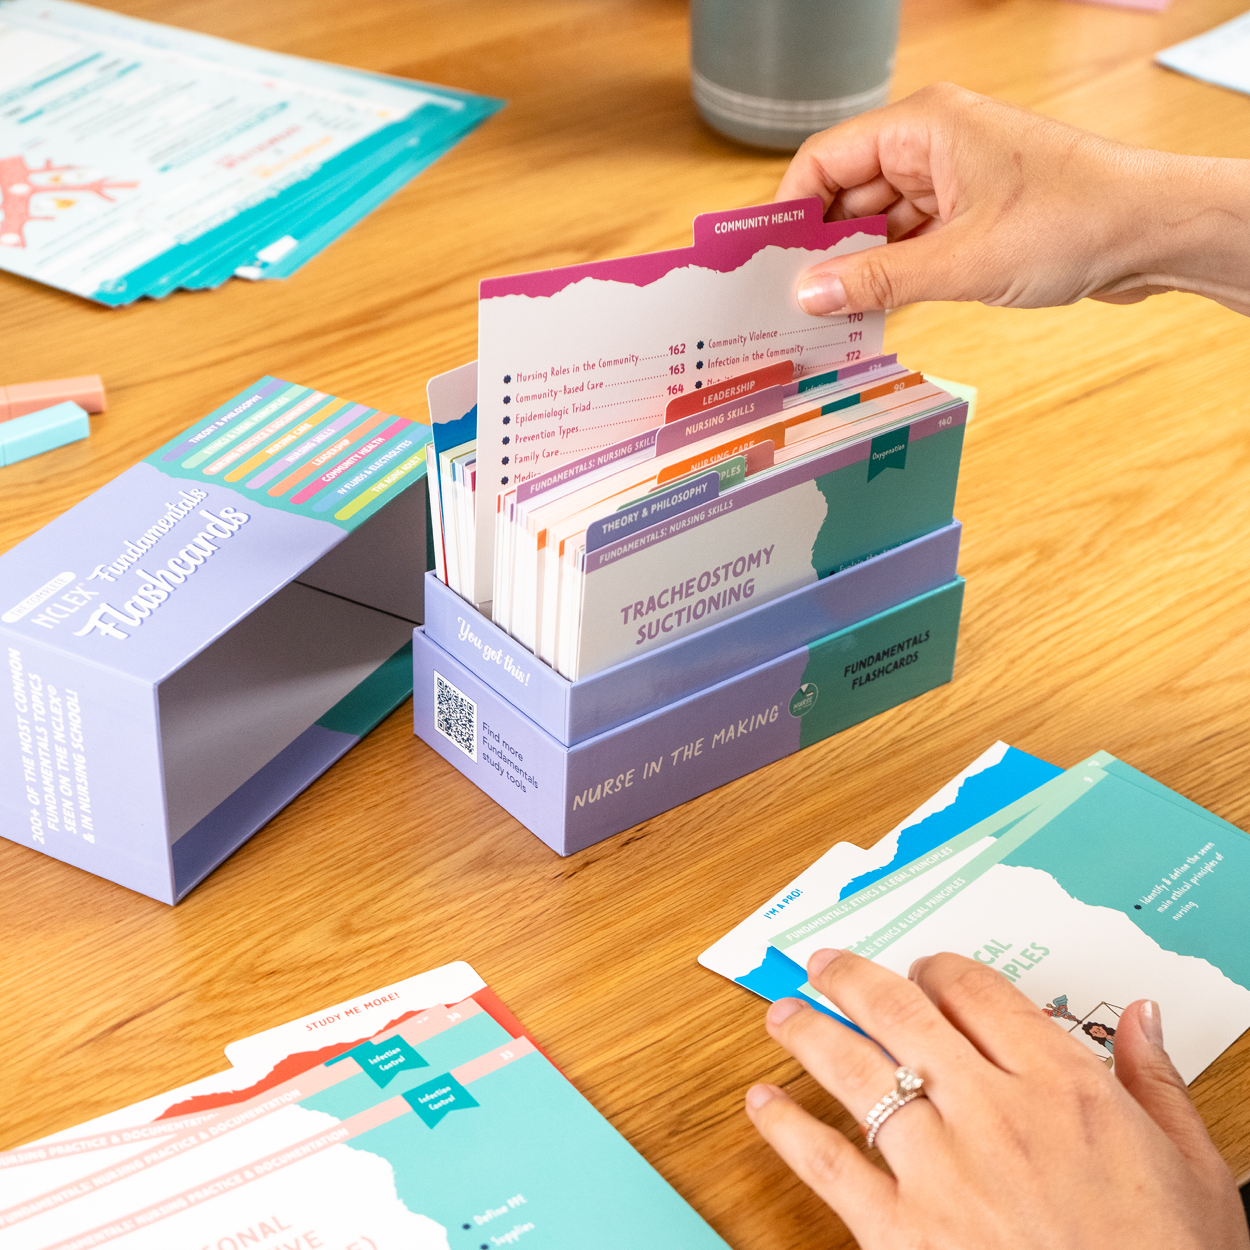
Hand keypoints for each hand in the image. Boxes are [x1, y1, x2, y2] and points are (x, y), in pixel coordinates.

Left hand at [746, 949, 1248, 1249]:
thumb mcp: (1197, 1174)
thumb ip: (1158, 1084)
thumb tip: (1141, 1016)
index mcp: (1063, 1089)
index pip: (978, 994)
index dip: (940, 971)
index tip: (923, 969)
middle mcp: (993, 1114)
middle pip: (902, 1015)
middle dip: (854, 980)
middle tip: (824, 965)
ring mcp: (942, 1170)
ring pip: (857, 1073)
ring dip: (810, 1033)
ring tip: (782, 1014)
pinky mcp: (902, 1232)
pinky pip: (830, 1164)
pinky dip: (787, 1128)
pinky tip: (762, 1104)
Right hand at [777, 83, 1249, 316]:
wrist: (1153, 231)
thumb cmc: (1073, 220)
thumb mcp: (960, 261)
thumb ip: (875, 281)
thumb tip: (808, 295)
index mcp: (923, 126)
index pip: (826, 160)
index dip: (789, 210)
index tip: (763, 260)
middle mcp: (932, 145)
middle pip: (847, 195)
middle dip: (820, 249)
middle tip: (787, 302)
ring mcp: (952, 180)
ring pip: (877, 225)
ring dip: (855, 269)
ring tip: (823, 317)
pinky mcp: (970, 214)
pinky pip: (909, 244)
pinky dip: (889, 276)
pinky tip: (867, 312)